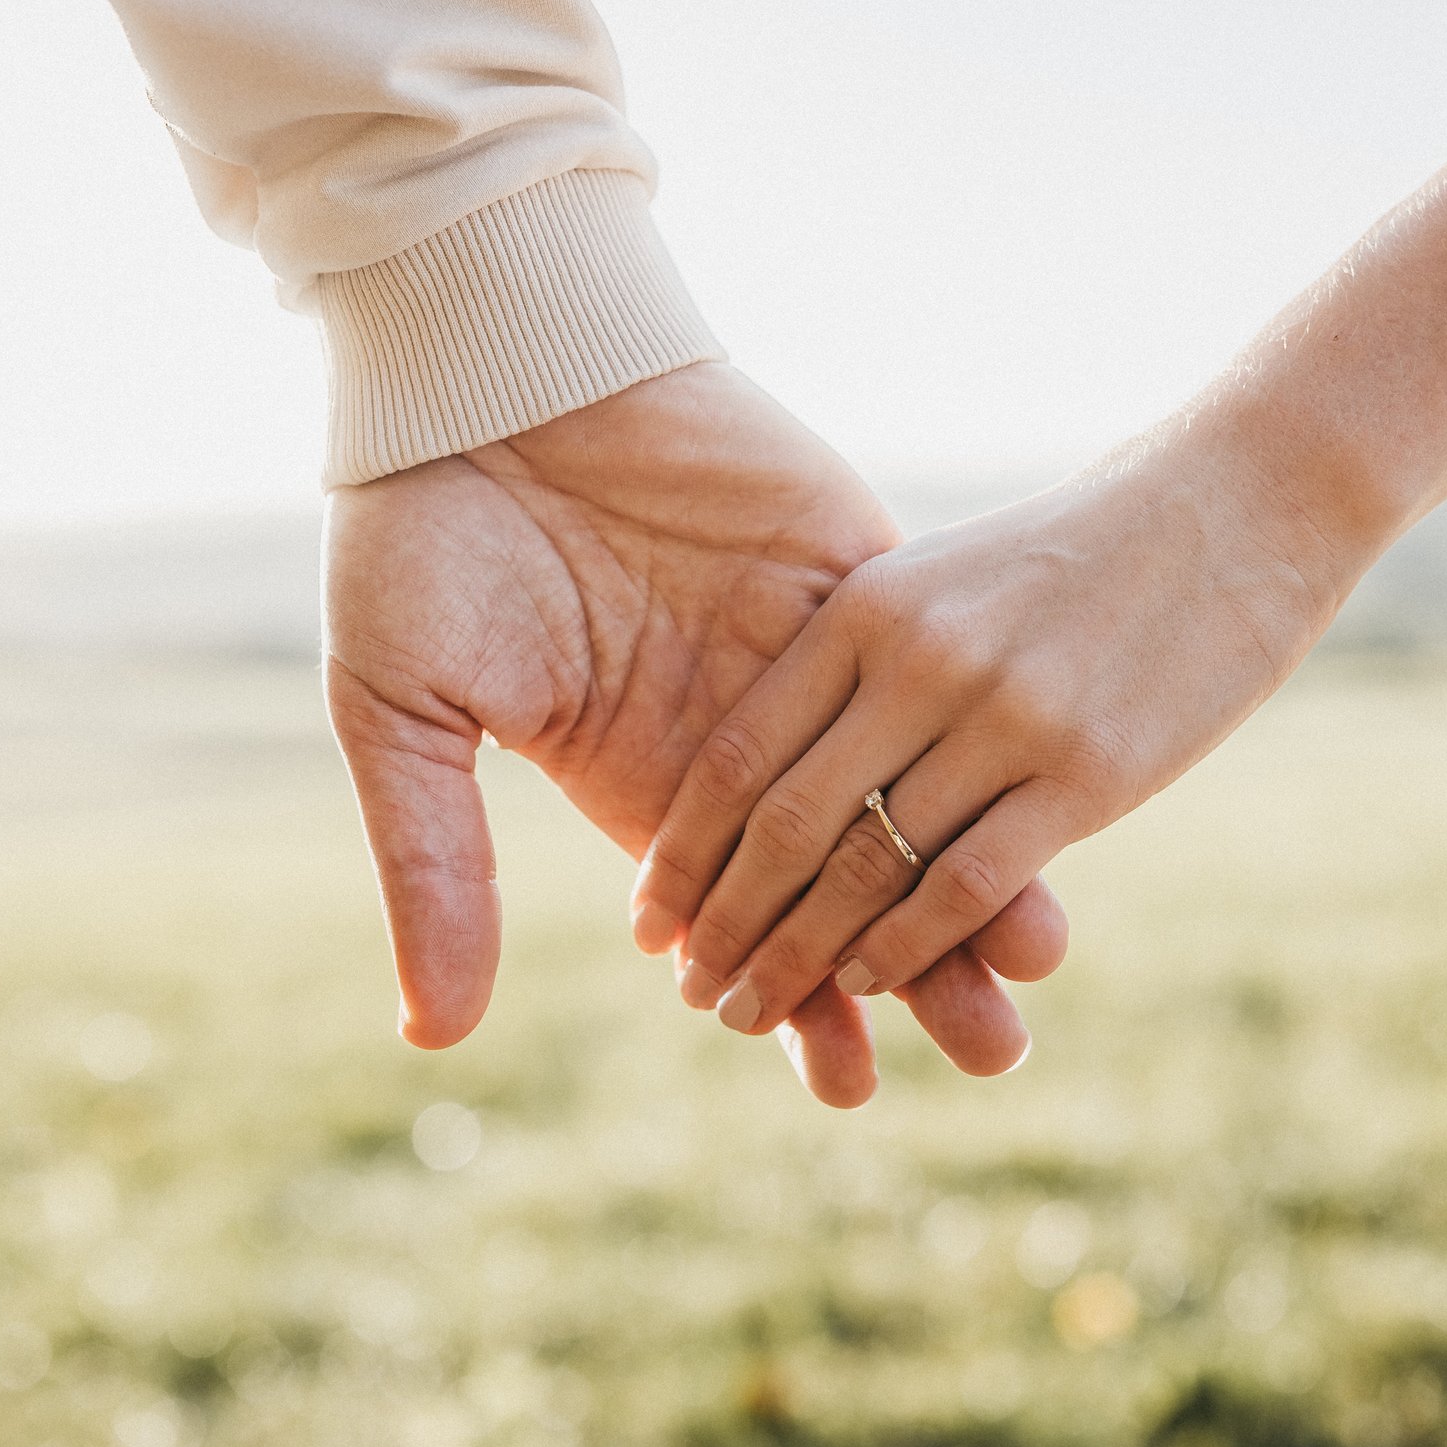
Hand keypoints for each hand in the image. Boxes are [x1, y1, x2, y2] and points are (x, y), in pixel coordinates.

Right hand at [321, 361, 1065, 1104]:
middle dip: (920, 971)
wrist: (484, 364)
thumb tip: (439, 1037)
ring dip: (976, 872)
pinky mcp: (860, 571)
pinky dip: (983, 740)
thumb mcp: (404, 710)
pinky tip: (1043, 808)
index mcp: (649, 788)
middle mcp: (746, 741)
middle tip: (996, 1053)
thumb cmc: (420, 532)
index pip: (749, 925)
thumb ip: (436, 865)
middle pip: (853, 881)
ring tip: (1037, 970)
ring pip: (914, 788)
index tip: (850, 1083)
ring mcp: (814, 658)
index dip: (797, 1004)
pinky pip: (936, 675)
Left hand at [629, 437, 1347, 1034]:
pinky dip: (906, 949)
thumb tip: (788, 772)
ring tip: (756, 1013)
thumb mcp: (943, 579)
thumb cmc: (1080, 553)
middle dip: (727, 926)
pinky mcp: (1086, 773)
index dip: (682, 853)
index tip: (649, 922)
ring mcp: (1003, 718)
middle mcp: (919, 661)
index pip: (737, 753)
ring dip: (801, 958)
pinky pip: (966, 886)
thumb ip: (865, 661)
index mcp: (865, 607)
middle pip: (787, 825)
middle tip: (695, 993)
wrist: (1234, 506)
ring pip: (868, 869)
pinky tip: (871, 986)